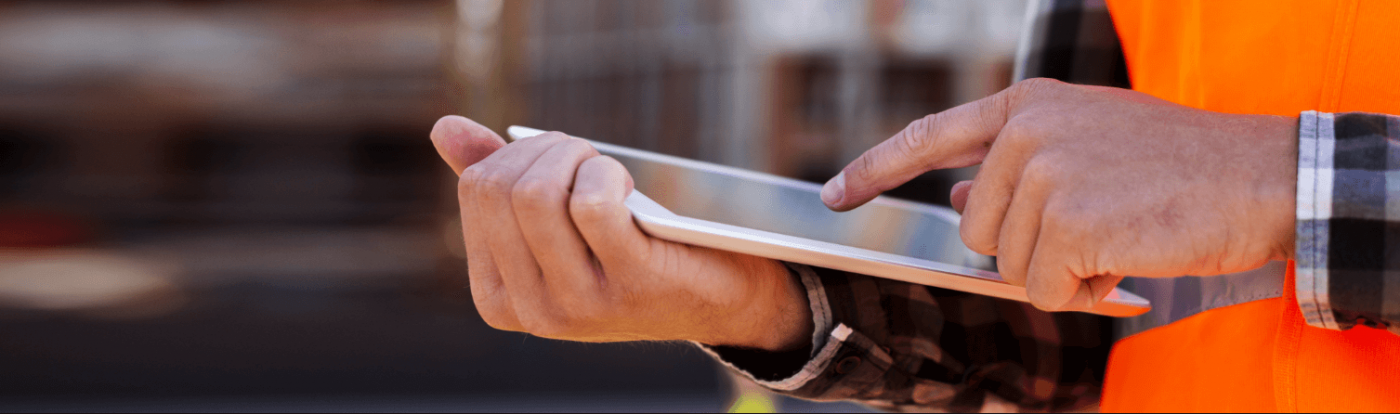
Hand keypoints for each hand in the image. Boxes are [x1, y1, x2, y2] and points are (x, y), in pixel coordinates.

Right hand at [429, 116, 811, 350]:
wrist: (715, 299)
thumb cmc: (630, 251)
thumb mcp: (559, 224)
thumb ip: (502, 183)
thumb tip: (443, 128)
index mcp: (498, 297)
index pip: (476, 191)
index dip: (518, 153)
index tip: (557, 160)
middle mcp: (530, 311)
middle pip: (502, 188)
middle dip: (546, 148)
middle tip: (586, 156)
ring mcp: (577, 304)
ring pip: (537, 194)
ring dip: (577, 157)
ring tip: (605, 168)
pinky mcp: (628, 285)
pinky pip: (592, 203)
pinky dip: (607, 174)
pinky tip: (627, 187)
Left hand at [820, 78, 1297, 311]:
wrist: (1262, 176)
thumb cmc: (1179, 167)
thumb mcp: (1089, 145)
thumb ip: (1016, 166)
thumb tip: (958, 195)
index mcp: (1029, 106)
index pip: (930, 135)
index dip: (875, 170)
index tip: (834, 196)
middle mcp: (1027, 132)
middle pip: (977, 229)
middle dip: (1030, 247)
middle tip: (1098, 229)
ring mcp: (1046, 174)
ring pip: (1010, 266)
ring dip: (1063, 272)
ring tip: (1120, 237)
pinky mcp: (1070, 221)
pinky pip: (1045, 290)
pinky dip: (1084, 293)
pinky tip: (1125, 261)